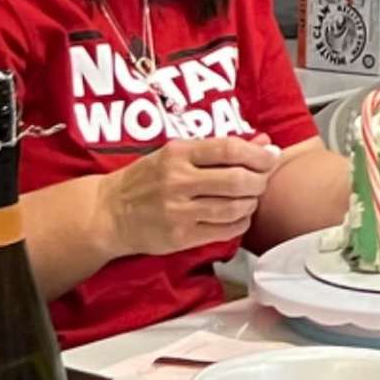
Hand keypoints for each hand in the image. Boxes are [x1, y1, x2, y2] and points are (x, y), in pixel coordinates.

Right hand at [100, 136, 280, 257]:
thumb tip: (263, 141)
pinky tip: (240, 216)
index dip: (257, 153)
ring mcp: (178, 211)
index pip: (229, 149)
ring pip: (233, 207)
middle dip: (259, 180)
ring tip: (251, 197)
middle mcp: (177, 181)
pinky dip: (240, 223)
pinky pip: (223, 231)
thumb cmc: (146, 179)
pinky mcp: (179, 237)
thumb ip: (218, 148)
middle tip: (263, 179)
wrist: (109, 212)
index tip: (270, 156)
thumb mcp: (175, 153)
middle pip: (236, 180)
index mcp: (177, 154)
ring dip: (251, 202)